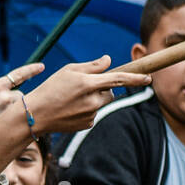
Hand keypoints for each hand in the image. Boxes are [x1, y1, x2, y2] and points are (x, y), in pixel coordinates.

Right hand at [0, 63, 43, 137]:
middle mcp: (4, 95)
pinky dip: (19, 123)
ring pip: (21, 108)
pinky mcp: (13, 121)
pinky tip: (10, 129)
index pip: (17, 75)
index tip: (41, 67)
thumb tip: (9, 91)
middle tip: (2, 115)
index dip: (31, 70)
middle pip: (20, 95)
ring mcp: (9, 108)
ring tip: (0, 123)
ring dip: (16, 114)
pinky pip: (23, 120)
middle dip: (15, 104)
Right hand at [22, 55, 150, 134]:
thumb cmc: (50, 89)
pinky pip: (94, 113)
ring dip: (93, 99)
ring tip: (72, 100)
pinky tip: (71, 110)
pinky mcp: (88, 124)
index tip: (148, 78)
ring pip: (102, 103)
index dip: (135, 78)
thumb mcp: (67, 71)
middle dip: (102, 89)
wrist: (35, 115)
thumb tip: (109, 60)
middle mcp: (92, 100)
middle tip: (83, 88)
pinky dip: (86, 110)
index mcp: (87, 84)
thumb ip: (91, 66)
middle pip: (110, 92)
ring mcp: (91, 114)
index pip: (118, 79)